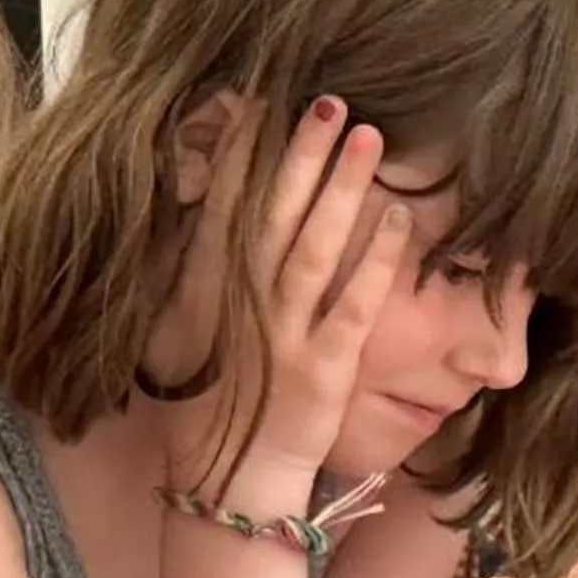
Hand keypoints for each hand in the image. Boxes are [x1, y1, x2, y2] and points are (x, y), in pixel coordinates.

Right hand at [148, 100, 414, 490]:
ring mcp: (284, 335)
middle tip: (329, 99)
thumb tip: (200, 207)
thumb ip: (190, 269)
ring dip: (342, 189)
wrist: (227, 479)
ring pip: (315, 247)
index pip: (226, 202)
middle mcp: (243, 304)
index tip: (263, 98)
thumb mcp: (176, 329)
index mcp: (204, 288)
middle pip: (274, 213)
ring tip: (369, 137)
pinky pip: (355, 305)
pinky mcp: (325, 367)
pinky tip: (401, 221)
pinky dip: (377, 263)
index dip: (245, 149)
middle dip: (301, 152)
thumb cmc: (205, 403)